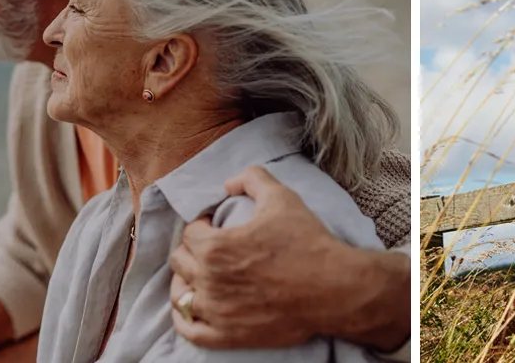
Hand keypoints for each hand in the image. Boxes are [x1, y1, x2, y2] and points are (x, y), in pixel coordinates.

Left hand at [168, 166, 343, 348]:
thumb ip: (252, 178)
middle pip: (180, 262)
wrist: (334, 289)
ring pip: (180, 295)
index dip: (202, 223)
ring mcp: (217, 312)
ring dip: (185, 281)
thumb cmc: (308, 242)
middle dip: (192, 250)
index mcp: (216, 247)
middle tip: (209, 247)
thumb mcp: (282, 197)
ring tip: (200, 275)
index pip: (190, 233)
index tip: (214, 224)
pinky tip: (190, 308)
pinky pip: (191, 330)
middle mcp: (209, 280)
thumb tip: (229, 184)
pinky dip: (184, 318)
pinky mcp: (228, 336)